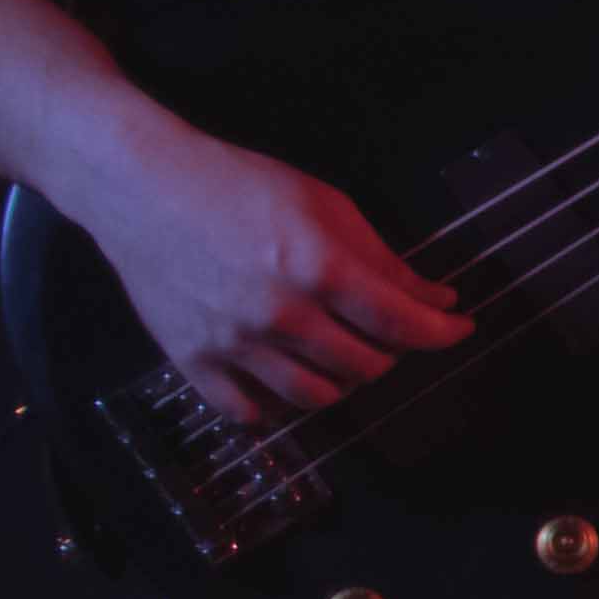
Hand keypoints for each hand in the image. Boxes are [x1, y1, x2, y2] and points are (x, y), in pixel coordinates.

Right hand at [88, 122, 469, 418]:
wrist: (142, 188)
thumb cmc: (236, 185)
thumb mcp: (326, 206)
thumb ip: (385, 261)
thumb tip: (437, 300)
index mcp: (319, 269)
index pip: (402, 324)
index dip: (442, 333)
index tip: (457, 330)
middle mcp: (279, 315)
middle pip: (365, 367)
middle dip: (390, 353)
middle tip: (386, 334)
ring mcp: (233, 344)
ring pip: (314, 398)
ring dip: (341, 383)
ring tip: (341, 357)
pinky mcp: (192, 360)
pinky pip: (248, 412)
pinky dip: (276, 407)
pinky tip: (286, 381)